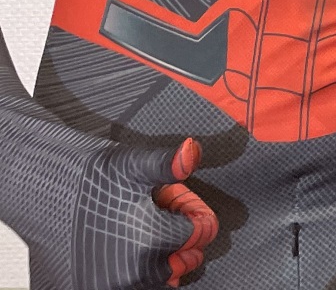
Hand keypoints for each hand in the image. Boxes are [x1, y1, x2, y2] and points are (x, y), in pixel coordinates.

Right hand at [74, 135, 216, 289]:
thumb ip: (168, 163)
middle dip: (177, 234)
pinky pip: (135, 287)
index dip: (191, 210)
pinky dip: (139, 272)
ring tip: (140, 229)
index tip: (176, 198)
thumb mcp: (133, 163)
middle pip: (182, 258)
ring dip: (160, 256)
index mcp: (147, 241)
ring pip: (161, 279)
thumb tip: (192, 152)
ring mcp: (111, 287)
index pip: (198, 232)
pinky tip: (126, 248)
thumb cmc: (87, 179)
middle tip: (156, 211)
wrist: (43, 193)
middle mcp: (131, 273)